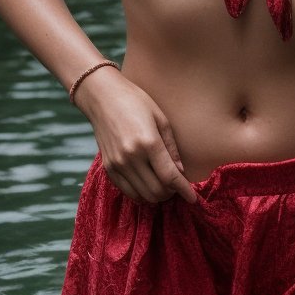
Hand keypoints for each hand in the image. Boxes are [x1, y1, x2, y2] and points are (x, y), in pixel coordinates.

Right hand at [75, 68, 199, 206]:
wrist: (102, 97)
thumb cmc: (135, 102)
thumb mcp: (161, 119)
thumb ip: (171, 148)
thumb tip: (180, 172)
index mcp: (148, 142)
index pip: (170, 177)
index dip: (184, 190)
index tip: (193, 198)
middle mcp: (131, 157)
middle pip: (157, 190)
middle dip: (172, 193)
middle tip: (177, 186)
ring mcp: (117, 164)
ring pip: (143, 195)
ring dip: (157, 195)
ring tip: (164, 185)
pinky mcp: (108, 167)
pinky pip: (128, 192)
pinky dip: (141, 194)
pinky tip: (148, 184)